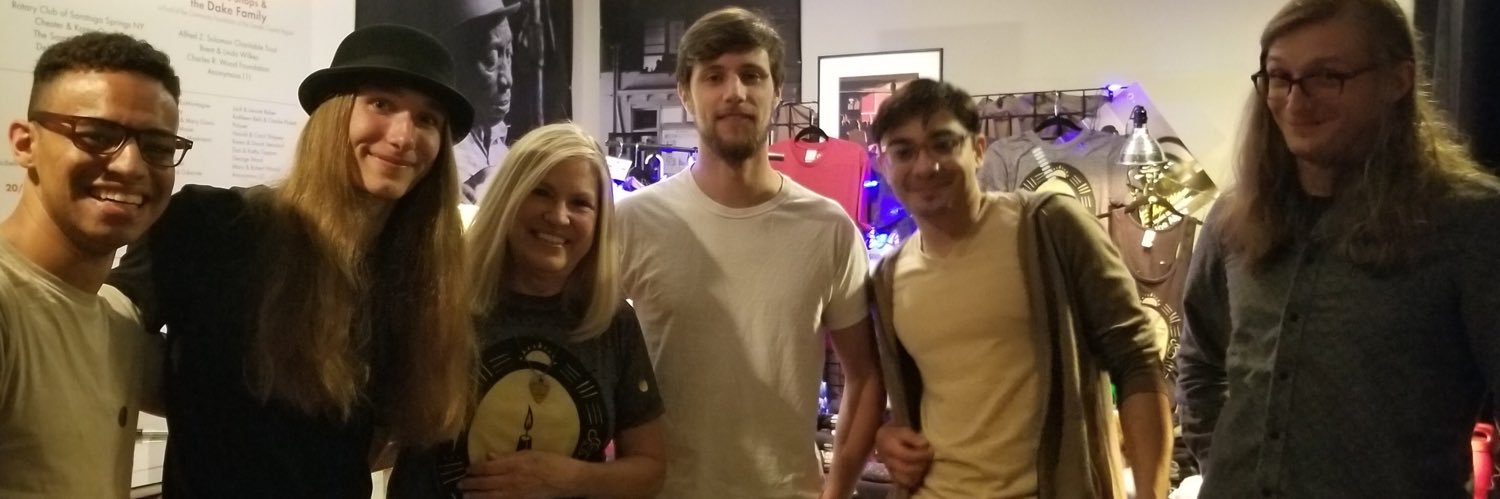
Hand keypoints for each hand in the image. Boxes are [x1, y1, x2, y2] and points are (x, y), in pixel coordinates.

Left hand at [459, 451, 579, 498]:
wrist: (568, 480)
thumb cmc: (552, 462)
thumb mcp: (531, 453)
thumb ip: (509, 455)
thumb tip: (489, 455)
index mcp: (513, 464)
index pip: (487, 467)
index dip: (475, 469)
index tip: (468, 469)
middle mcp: (511, 479)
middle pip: (485, 482)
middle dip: (470, 483)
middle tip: (460, 484)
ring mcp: (515, 493)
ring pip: (489, 496)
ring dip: (475, 496)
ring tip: (465, 495)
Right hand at [874, 424, 932, 489]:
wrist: (883, 440)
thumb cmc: (896, 434)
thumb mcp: (904, 431)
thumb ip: (914, 438)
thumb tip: (925, 444)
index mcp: (890, 449)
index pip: (908, 456)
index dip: (922, 455)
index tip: (931, 450)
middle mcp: (889, 462)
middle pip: (909, 469)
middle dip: (923, 464)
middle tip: (930, 457)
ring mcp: (891, 472)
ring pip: (908, 479)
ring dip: (920, 473)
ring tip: (925, 464)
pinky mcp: (894, 477)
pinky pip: (905, 483)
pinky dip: (915, 480)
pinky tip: (920, 472)